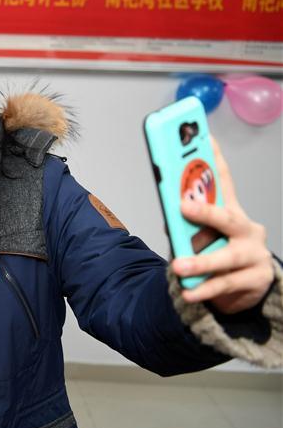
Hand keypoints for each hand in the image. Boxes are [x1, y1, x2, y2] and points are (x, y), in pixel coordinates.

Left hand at [173, 138, 274, 313]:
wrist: (243, 291)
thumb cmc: (216, 254)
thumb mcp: (200, 238)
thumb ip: (186, 226)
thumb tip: (172, 214)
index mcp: (231, 212)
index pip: (224, 181)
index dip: (214, 158)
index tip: (203, 136)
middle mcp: (247, 229)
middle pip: (227, 218)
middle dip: (206, 211)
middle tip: (183, 207)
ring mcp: (255, 254)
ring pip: (227, 256)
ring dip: (201, 261)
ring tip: (178, 266)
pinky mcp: (256, 279)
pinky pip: (227, 283)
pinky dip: (205, 288)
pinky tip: (189, 291)